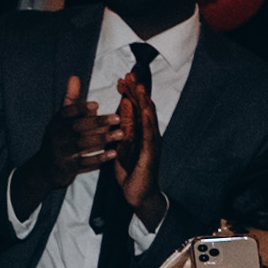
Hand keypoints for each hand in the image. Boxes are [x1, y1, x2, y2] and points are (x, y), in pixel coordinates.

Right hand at [17, 76, 122, 209]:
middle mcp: (56, 136)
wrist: (46, 168)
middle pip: (76, 127)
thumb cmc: (60, 138)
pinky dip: (99, 158)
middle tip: (117, 118)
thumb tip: (74, 76)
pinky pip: (84, 162)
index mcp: (56, 122)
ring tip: (121, 134)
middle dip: (97, 122)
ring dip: (103, 138)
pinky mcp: (67, 167)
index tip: (96, 104)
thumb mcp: (62, 119)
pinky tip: (113, 154)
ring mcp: (61, 152)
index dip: (80, 108)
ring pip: (82, 144)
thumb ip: (71, 99)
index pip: (66, 112)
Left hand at [110, 71, 164, 216]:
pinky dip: (148, 120)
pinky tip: (146, 110)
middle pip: (143, 107)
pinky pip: (150, 134)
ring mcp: (152, 142)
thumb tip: (115, 117)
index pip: (135, 108)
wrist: (139, 193)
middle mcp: (148, 134)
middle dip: (137, 90)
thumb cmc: (131, 170)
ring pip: (149, 117)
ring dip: (144, 101)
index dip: (130, 92)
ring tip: (138, 86)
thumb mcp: (122, 146)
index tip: (122, 78)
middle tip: (130, 74)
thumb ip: (121, 132)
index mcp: (140, 132)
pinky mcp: (151, 152)